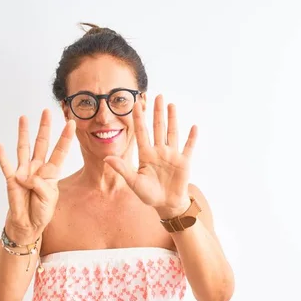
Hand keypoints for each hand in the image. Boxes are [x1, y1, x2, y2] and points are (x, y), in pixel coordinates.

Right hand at [0, 109, 74, 240]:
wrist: (28, 224)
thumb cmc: (41, 211)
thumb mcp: (49, 198)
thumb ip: (40, 185)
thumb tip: (24, 176)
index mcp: (51, 173)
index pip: (60, 151)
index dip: (66, 138)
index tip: (72, 123)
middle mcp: (38, 168)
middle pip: (42, 143)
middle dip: (44, 127)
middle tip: (46, 111)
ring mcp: (24, 172)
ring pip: (24, 148)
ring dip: (24, 133)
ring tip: (24, 117)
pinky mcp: (12, 179)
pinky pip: (6, 165)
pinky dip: (2, 156)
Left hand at [103, 95, 197, 218]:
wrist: (166, 204)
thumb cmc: (149, 195)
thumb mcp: (134, 182)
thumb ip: (122, 169)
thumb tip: (106, 159)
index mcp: (146, 155)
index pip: (141, 132)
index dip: (139, 119)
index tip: (136, 104)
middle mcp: (159, 151)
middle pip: (158, 128)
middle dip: (157, 112)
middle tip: (157, 96)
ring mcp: (172, 155)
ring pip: (172, 133)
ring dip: (172, 119)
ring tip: (171, 104)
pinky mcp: (184, 162)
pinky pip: (188, 147)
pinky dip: (191, 138)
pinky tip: (193, 126)